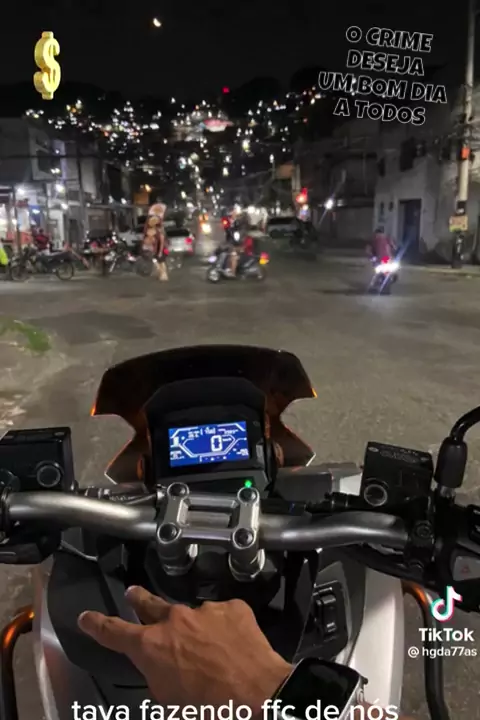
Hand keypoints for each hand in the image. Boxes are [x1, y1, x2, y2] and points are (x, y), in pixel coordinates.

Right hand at [78, 587, 290, 711]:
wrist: (259, 696)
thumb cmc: (209, 710)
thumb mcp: (169, 703)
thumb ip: (159, 678)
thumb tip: (163, 668)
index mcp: (151, 646)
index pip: (114, 632)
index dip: (97, 624)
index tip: (86, 617)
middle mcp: (174, 620)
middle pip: (150, 605)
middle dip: (139, 600)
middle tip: (133, 594)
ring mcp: (204, 610)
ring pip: (193, 615)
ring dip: (194, 627)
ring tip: (207, 648)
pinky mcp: (232, 608)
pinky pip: (222, 616)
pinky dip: (224, 629)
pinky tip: (233, 646)